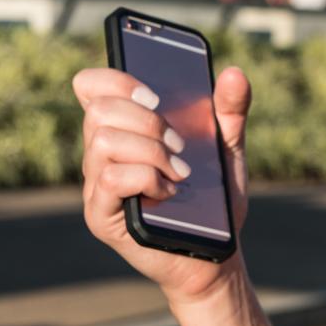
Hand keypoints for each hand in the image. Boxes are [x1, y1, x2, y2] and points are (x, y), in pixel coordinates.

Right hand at [72, 65, 251, 306]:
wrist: (217, 253)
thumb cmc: (215, 200)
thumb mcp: (229, 148)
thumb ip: (230, 110)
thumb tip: (234, 72)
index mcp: (125, 128)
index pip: (92, 86)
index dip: (116, 80)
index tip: (155, 96)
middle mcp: (101, 153)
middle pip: (100, 110)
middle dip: (149, 121)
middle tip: (181, 146)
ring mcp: (96, 185)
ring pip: (104, 142)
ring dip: (151, 152)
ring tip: (180, 172)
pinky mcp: (100, 215)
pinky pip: (110, 178)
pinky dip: (146, 178)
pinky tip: (169, 191)